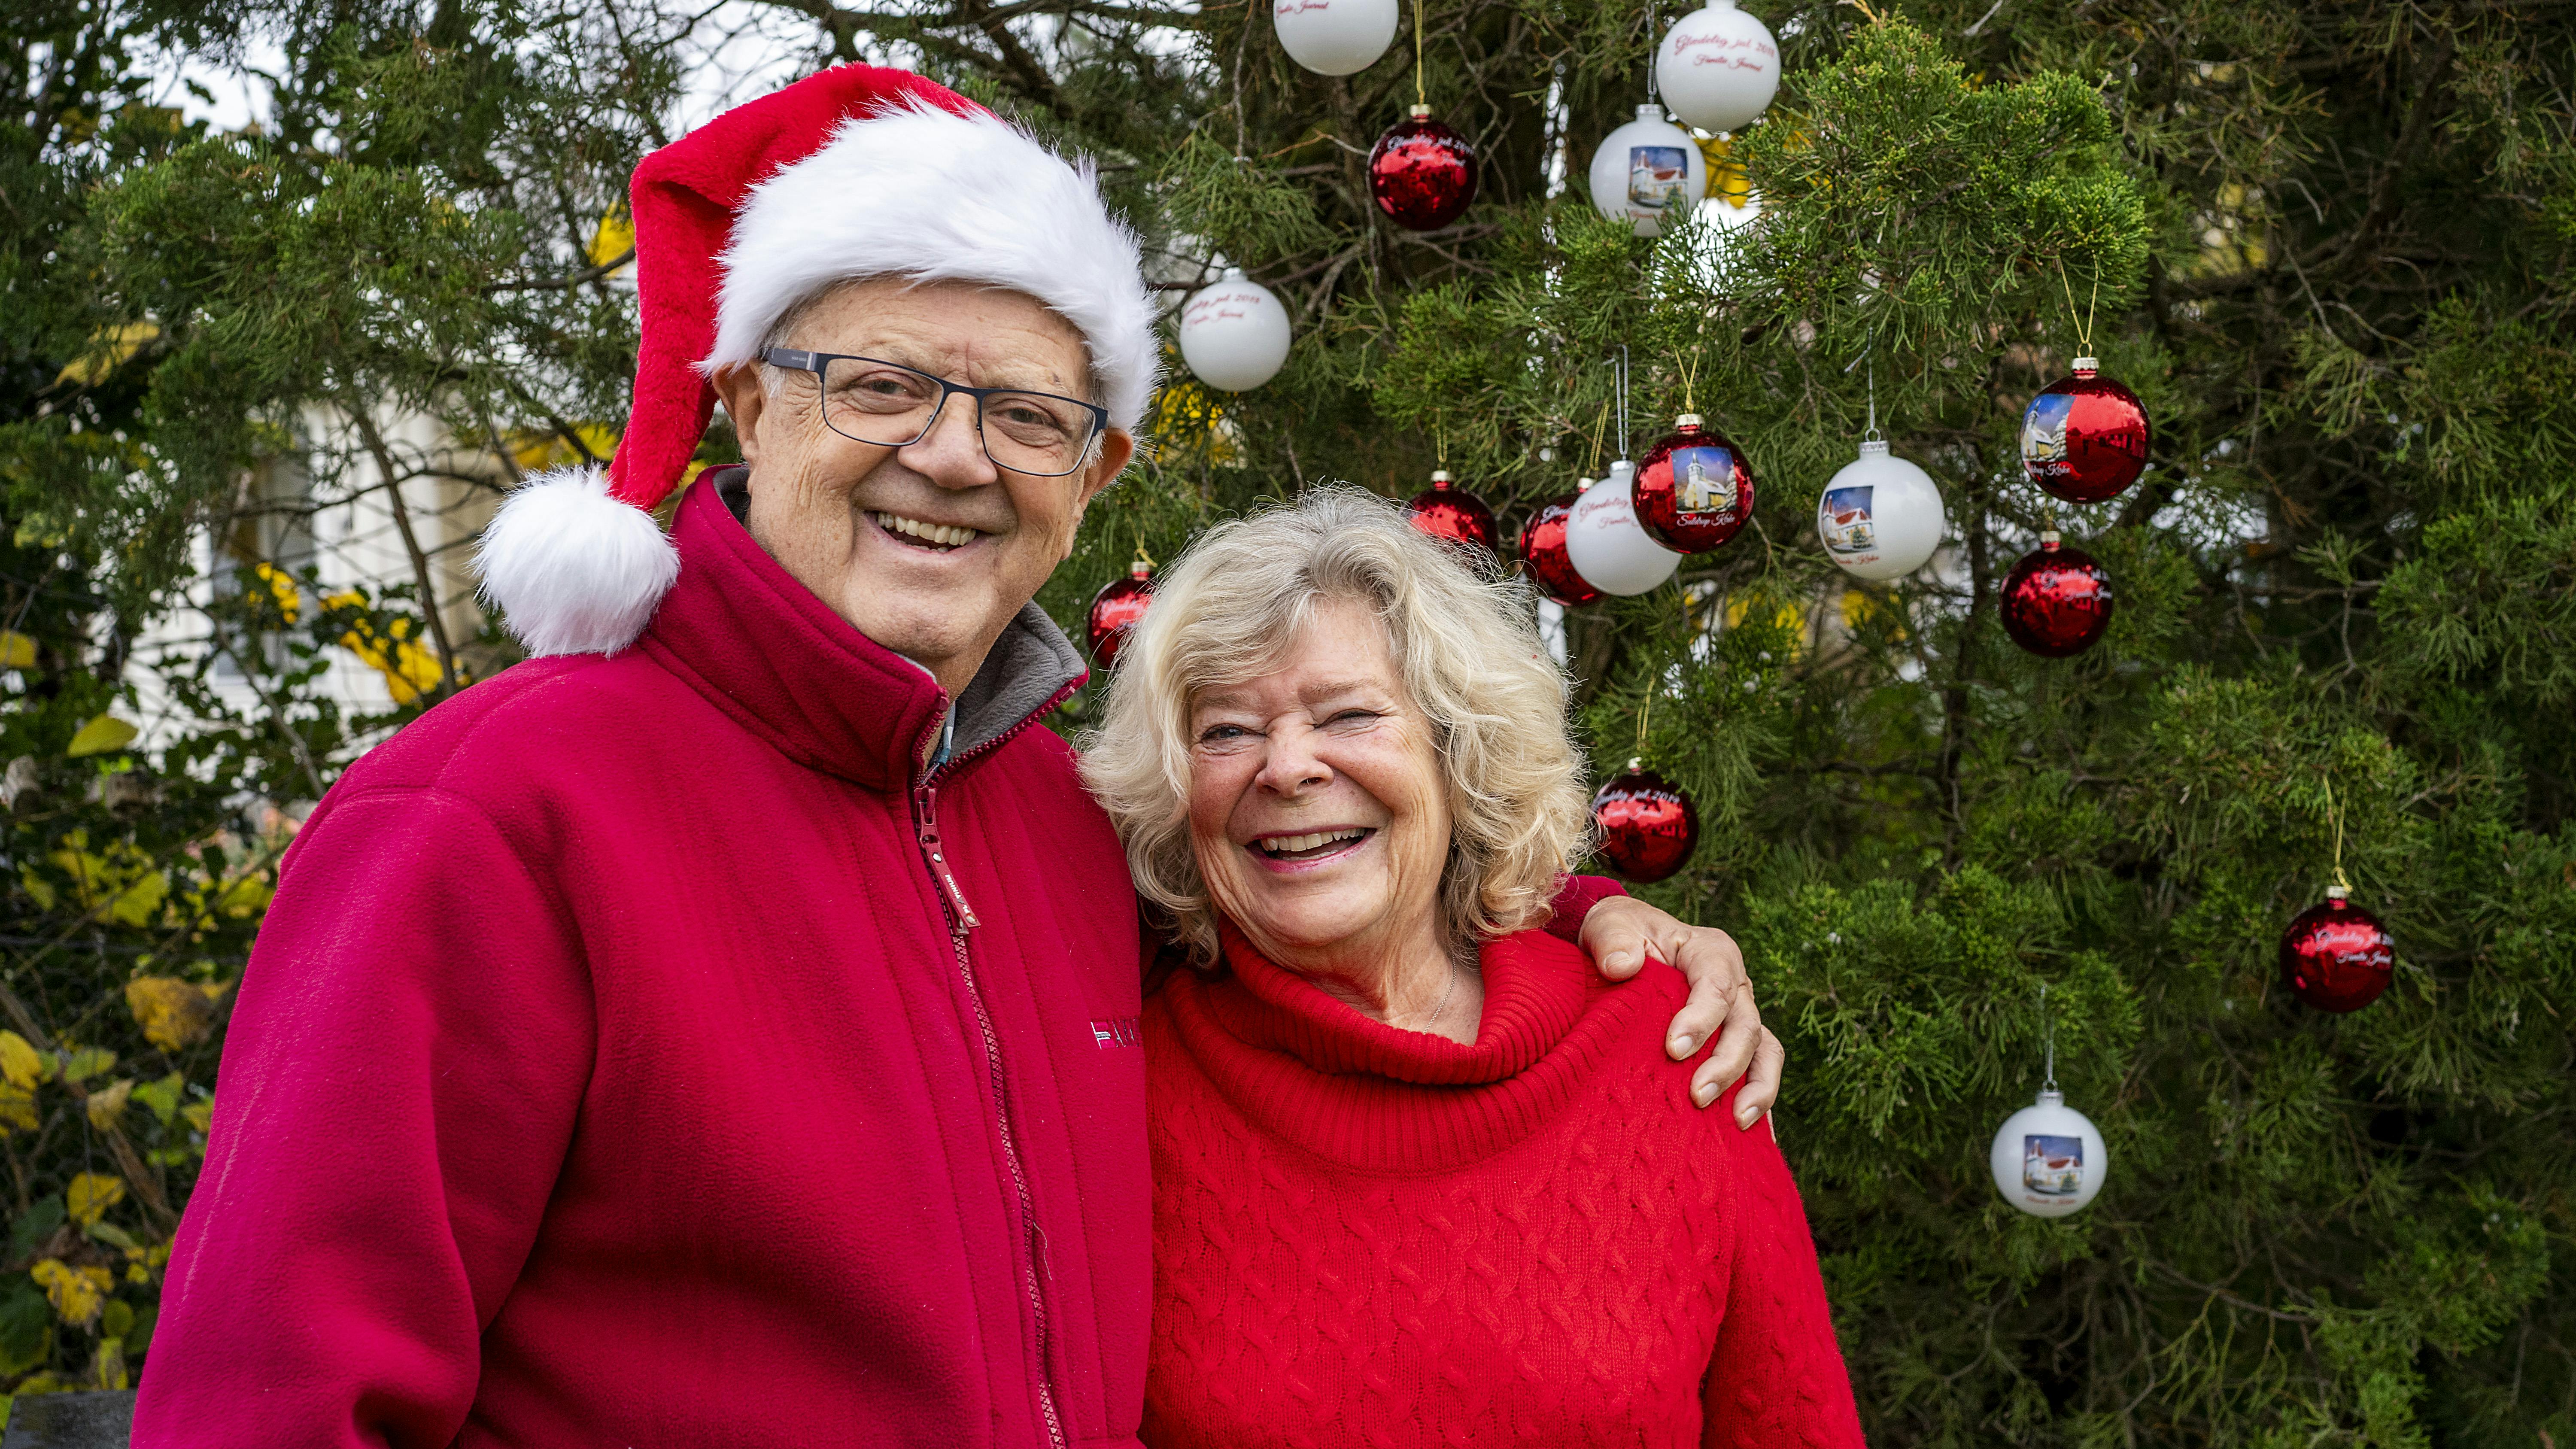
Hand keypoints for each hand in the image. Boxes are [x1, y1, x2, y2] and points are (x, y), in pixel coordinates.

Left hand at [1578, 895, 1782, 1128]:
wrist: (1620, 950)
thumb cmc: (1618, 937)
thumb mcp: (1609, 926)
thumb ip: (1612, 940)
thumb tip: (1622, 966)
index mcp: (1710, 952)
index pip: (1717, 986)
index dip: (1701, 1019)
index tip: (1673, 1049)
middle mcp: (1735, 985)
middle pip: (1745, 1026)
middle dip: (1725, 1064)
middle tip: (1697, 1096)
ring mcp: (1739, 1016)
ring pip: (1764, 1052)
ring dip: (1755, 1088)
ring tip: (1737, 1122)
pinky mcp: (1733, 1044)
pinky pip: (1759, 1071)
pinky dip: (1758, 1100)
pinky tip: (1750, 1135)